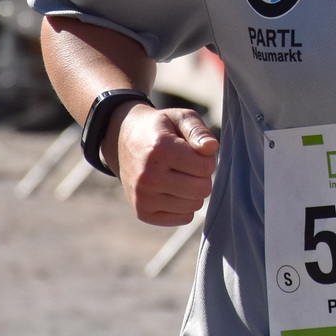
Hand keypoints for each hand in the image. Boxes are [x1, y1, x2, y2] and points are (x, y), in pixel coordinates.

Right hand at [106, 102, 218, 226]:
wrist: (123, 141)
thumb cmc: (160, 129)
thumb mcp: (180, 118)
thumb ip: (198, 131)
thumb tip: (211, 148)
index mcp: (160, 149)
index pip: (206, 167)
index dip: (206, 158)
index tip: (194, 151)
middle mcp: (148, 176)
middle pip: (201, 189)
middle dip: (202, 176)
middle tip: (188, 165)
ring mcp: (143, 197)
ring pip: (194, 205)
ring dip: (193, 191)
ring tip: (179, 175)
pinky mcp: (143, 212)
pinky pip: (183, 218)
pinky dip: (184, 205)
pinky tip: (172, 190)